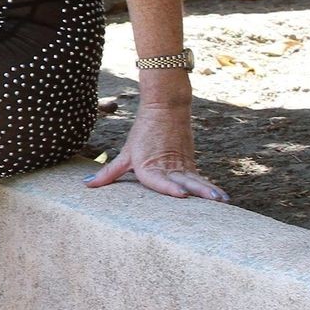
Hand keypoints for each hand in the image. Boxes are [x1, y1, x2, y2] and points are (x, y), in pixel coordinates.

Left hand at [81, 104, 229, 201]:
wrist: (164, 108)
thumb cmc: (142, 134)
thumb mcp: (125, 154)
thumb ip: (108, 173)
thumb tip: (86, 185)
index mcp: (149, 166)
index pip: (159, 180)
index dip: (169, 187)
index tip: (182, 194)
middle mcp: (166, 167)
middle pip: (183, 181)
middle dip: (197, 192)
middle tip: (212, 201)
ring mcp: (181, 165)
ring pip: (196, 179)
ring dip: (208, 190)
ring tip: (221, 200)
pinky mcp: (190, 163)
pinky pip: (201, 177)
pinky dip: (211, 186)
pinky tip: (222, 197)